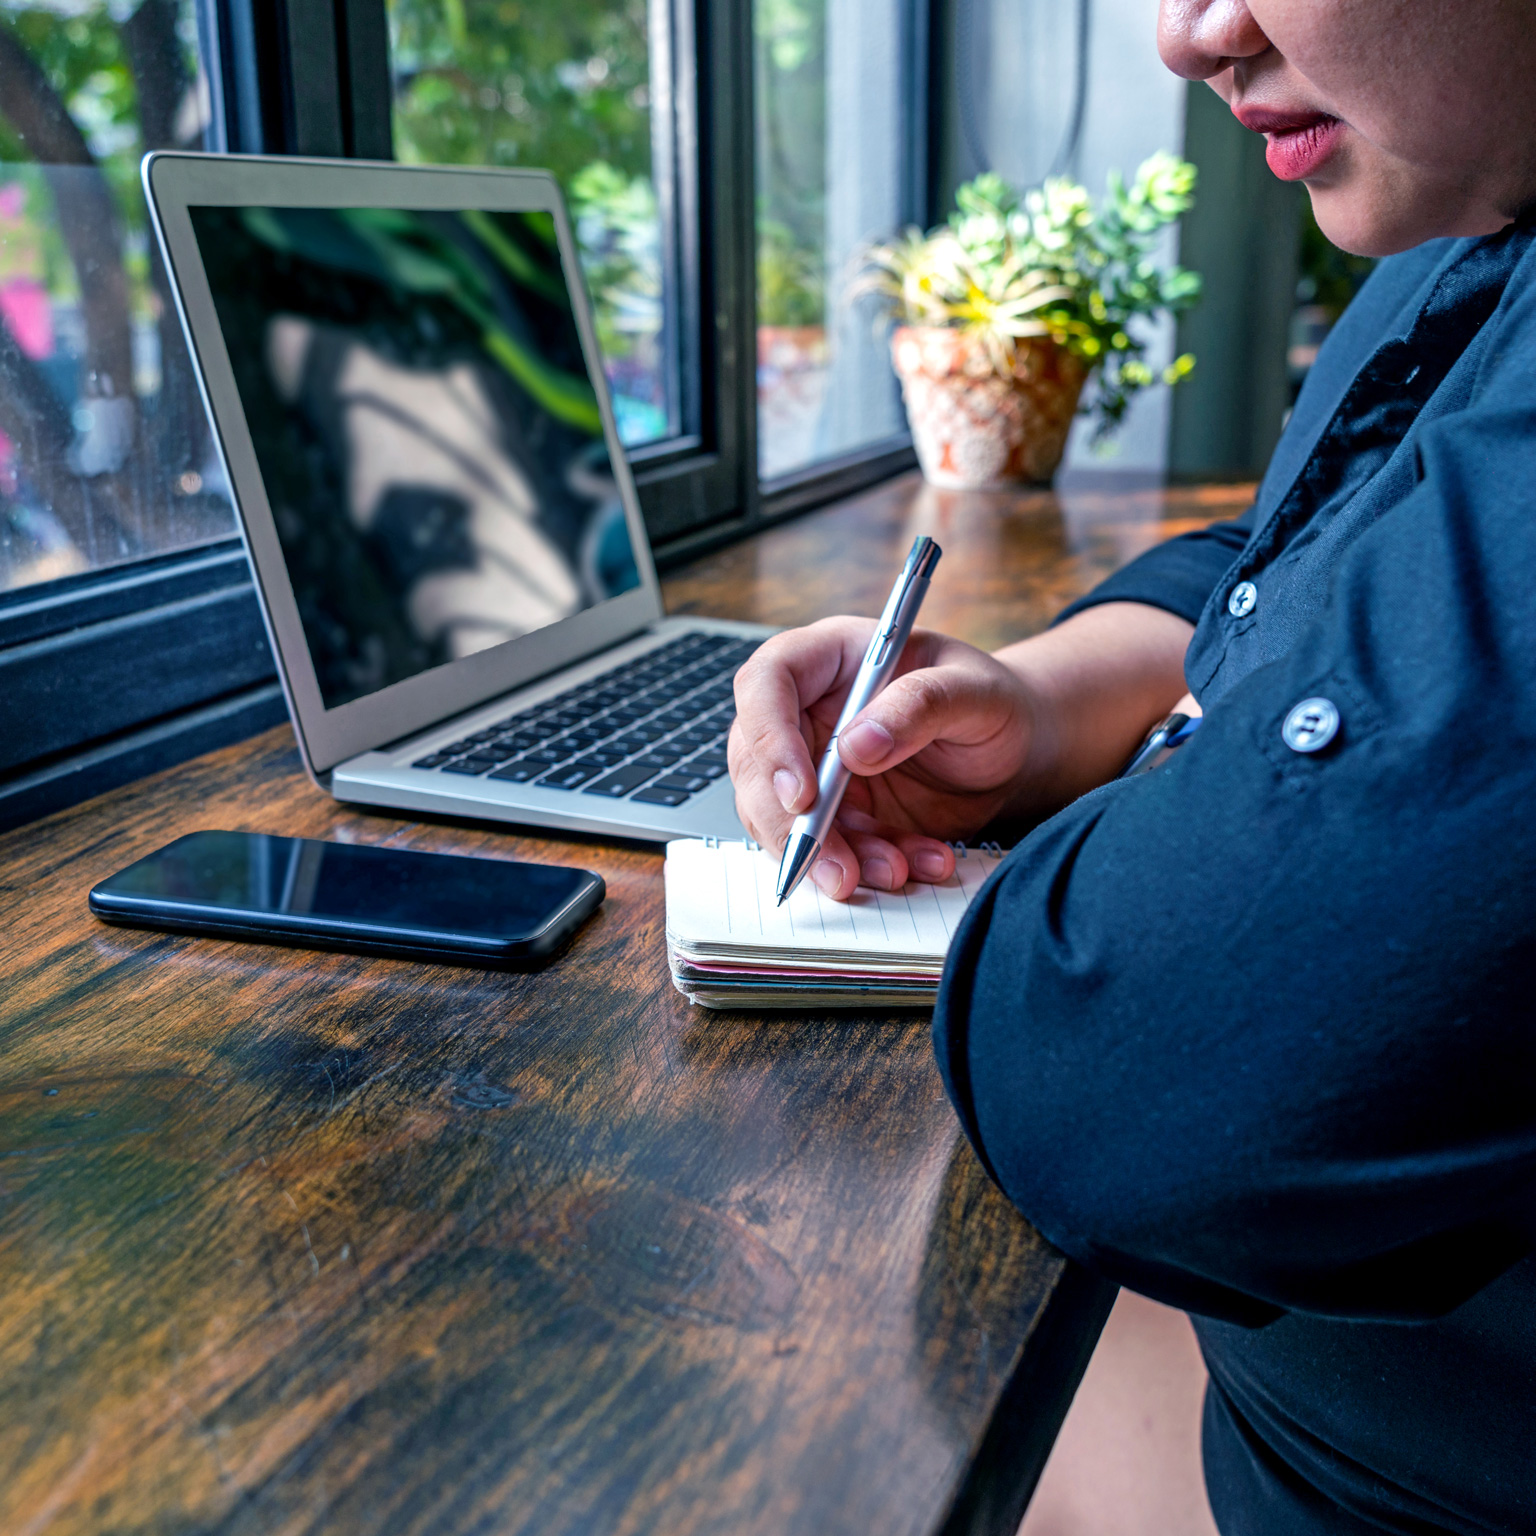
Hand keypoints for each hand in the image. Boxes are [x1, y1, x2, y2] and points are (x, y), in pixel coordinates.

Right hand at [728, 618, 1040, 899]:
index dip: (769, 739)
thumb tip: (855, 746)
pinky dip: (866, 866)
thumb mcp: (973, 692)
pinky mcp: (834, 812)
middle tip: (839, 868)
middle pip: (756, 765)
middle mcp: (808, 710)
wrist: (1013, 750)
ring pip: (783, 818)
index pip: (766, 684)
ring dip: (834, 856)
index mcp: (830, 657)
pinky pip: (826, 847)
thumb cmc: (992, 701)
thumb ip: (920, 705)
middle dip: (793, 826)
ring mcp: (813, 764)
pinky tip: (918, 863)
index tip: (802, 795)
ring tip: (898, 869)